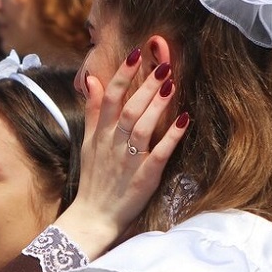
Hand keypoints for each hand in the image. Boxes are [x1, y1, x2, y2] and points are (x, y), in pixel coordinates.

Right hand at [53, 53, 186, 258]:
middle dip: (145, 86)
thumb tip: (93, 80)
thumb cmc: (94, 180)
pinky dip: (170, 137)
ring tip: (171, 83)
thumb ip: (93, 112)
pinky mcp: (144, 178)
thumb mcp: (88, 143)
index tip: (136, 54)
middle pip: (128, 109)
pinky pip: (158, 154)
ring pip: (142, 128)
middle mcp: (113, 145)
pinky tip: (183, 120)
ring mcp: (128, 161)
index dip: (122, 75)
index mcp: (100, 135)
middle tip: (163, 64)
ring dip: (157, 105)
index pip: (110, 99)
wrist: (92, 218)